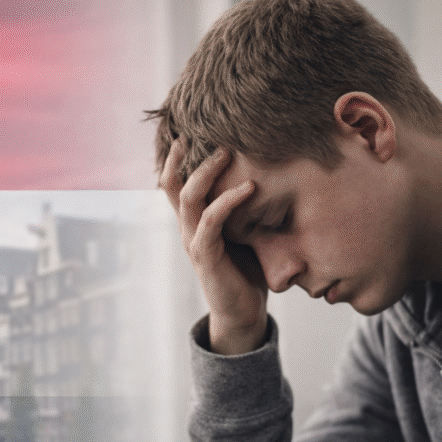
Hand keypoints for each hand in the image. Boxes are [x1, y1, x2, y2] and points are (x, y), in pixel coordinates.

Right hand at [161, 140, 267, 354]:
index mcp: (192, 222)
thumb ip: (244, 208)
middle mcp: (187, 228)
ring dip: (207, 172)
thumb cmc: (246, 271)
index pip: (173, 182)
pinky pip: (211, 221)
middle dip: (187, 155)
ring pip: (188, 197)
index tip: (189, 127)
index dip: (175, 156)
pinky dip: (229, 201)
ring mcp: (194, 242)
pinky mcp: (206, 257)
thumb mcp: (244, 232)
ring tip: (227, 151)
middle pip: (172, 183)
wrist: (242, 314)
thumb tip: (269, 172)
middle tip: (208, 131)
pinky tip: (249, 187)